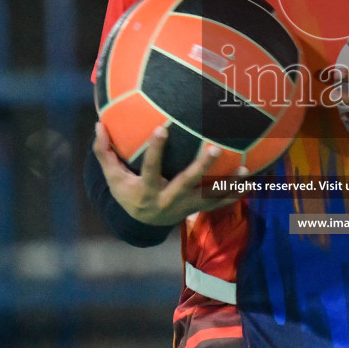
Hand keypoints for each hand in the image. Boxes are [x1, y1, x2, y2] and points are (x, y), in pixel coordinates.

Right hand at [92, 122, 246, 226]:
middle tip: (214, 147)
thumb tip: (98, 123)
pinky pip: (220, 202)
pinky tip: (251, 180)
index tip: (162, 129)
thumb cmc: (127, 192)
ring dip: (227, 183)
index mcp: (147, 190)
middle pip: (187, 182)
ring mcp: (186, 206)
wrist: (142, 223)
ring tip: (244, 169)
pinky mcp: (198, 209)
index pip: (150, 168)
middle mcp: (169, 199)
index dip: (155, 150)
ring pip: (209, 195)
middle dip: (201, 167)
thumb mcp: (113, 177)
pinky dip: (235, 193)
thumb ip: (104, 151)